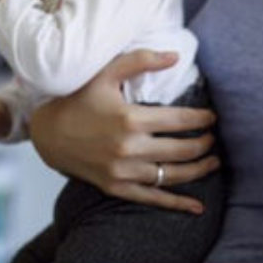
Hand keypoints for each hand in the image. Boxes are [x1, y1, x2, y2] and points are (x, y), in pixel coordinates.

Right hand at [28, 49, 218, 213]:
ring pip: (172, 174)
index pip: (180, 120)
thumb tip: (175, 56)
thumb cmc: (78, 99)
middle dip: (204, 144)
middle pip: (182, 149)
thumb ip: (141, 60)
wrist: (48, 133)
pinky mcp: (116, 187)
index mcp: (130, 118)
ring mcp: (123, 171)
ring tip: (212, 162)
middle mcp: (129, 148)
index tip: (212, 117)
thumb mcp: (106, 73)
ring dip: (199, 169)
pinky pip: (153, 198)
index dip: (202, 119)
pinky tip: (197, 207)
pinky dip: (177, 204)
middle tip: (213, 138)